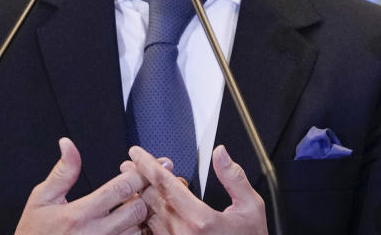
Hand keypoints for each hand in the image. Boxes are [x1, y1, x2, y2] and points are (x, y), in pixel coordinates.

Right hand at [15, 137, 149, 234]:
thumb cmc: (34, 233)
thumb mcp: (41, 199)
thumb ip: (62, 172)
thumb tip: (68, 144)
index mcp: (79, 214)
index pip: (121, 189)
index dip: (139, 174)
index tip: (148, 165)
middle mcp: (95, 234)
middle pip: (138, 209)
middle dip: (145, 193)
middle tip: (145, 184)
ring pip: (139, 229)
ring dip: (142, 215)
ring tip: (138, 202)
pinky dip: (137, 232)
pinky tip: (131, 222)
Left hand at [129, 144, 267, 234]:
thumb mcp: (251, 207)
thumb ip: (234, 178)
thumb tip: (220, 153)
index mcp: (201, 219)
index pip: (167, 185)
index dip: (148, 166)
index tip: (137, 154)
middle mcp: (183, 234)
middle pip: (151, 199)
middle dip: (138, 179)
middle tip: (129, 166)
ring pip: (148, 217)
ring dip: (139, 198)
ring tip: (132, 184)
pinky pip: (152, 233)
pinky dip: (146, 219)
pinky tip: (143, 210)